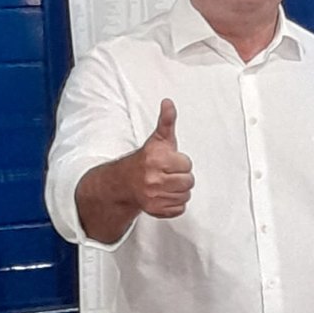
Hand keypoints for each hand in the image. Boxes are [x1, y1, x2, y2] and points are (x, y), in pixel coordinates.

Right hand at [127, 98, 193, 217]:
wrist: (124, 181)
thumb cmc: (146, 160)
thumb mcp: (158, 139)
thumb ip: (167, 121)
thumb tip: (168, 103)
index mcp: (156, 159)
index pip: (187, 164)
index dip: (180, 162)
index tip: (170, 161)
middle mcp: (153, 178)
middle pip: (189, 181)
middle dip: (181, 176)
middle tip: (168, 173)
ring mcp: (153, 196)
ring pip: (185, 195)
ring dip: (179, 190)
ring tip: (166, 184)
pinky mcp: (155, 210)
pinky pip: (179, 209)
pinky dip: (174, 204)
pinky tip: (164, 195)